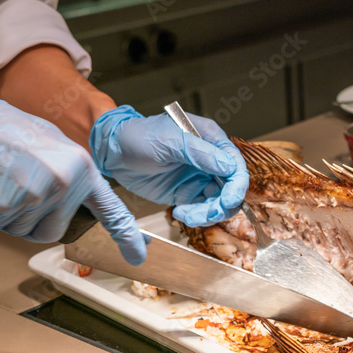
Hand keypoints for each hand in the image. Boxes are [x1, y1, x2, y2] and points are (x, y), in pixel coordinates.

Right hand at [0, 65, 147, 263]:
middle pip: (57, 229)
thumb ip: (72, 175)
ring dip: (16, 216)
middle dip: (39, 217)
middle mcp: (60, 184)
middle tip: (22, 184)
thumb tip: (77, 201)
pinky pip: (4, 227)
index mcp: (79, 166)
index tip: (138, 256)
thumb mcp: (54, 144)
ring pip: (29, 232)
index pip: (108, 208)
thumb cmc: (5, 128)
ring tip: (6, 180)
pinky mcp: (0, 209)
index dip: (125, 235)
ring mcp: (31, 198)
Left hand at [88, 105, 248, 226]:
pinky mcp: (188, 193)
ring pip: (218, 203)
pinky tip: (179, 212)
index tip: (228, 200)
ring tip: (185, 215)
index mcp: (210, 139)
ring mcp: (200, 178)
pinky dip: (195, 216)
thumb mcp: (169, 140)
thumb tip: (229, 167)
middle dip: (222, 205)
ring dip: (206, 214)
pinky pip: (202, 210)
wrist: (115, 152)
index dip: (237, 185)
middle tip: (205, 215)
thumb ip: (200, 153)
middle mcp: (210, 159)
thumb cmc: (140, 137)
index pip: (235, 164)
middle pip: (231, 188)